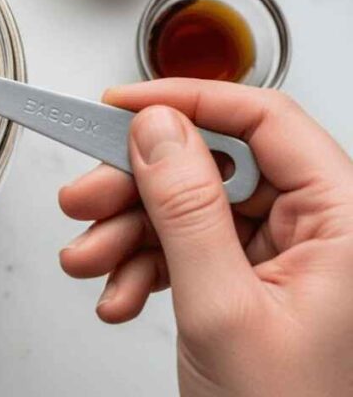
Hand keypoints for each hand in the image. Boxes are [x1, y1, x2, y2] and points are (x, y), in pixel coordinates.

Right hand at [58, 78, 352, 395]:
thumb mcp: (221, 307)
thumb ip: (186, 209)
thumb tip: (156, 129)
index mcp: (343, 219)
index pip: (264, 120)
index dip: (187, 100)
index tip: (118, 105)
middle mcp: (318, 228)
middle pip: (211, 165)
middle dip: (136, 186)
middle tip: (81, 199)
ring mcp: (282, 255)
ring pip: (188, 207)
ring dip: (127, 233)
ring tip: (87, 261)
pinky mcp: (249, 280)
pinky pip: (185, 248)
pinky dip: (143, 267)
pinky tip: (120, 296)